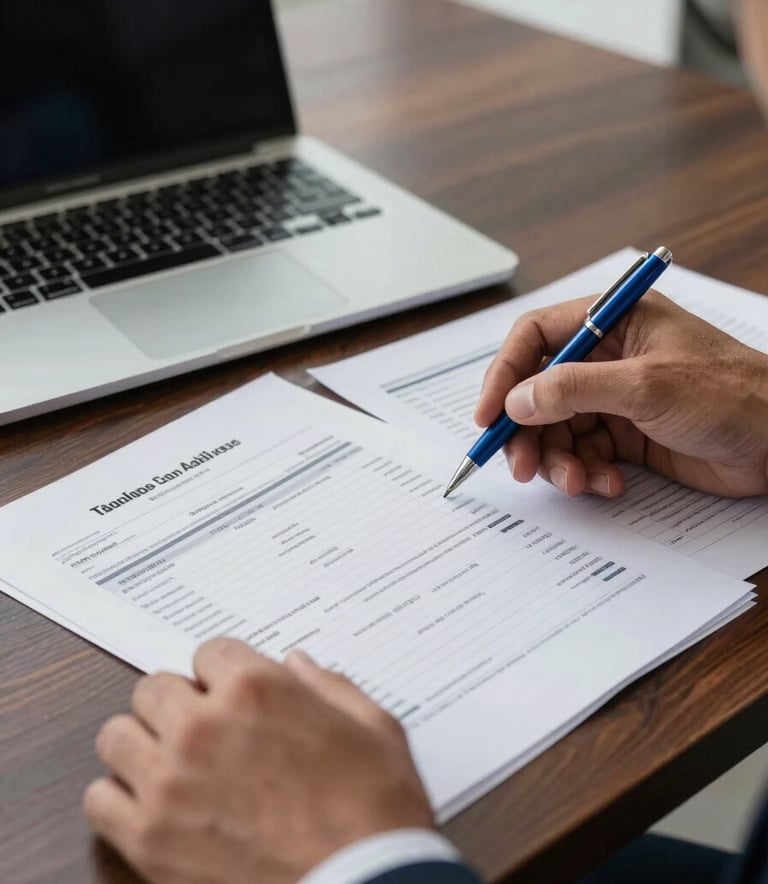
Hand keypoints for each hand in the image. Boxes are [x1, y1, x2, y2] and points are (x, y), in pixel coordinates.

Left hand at [84, 639, 432, 883]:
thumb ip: (330, 686)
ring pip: (117, 735)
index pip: (209, 651)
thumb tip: (297, 664)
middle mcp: (204, 726)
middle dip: (180, 702)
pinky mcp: (149, 840)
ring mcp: (170, 783)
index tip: (233, 695)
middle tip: (204, 728)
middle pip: (154, 687)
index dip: (224, 674)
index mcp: (258, 688)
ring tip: (175, 765)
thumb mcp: (376, 729)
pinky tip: (156, 807)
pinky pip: (99, 799)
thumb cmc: (375, 813)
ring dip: (144, 743)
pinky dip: (121, 798)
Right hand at [475, 291, 767, 497]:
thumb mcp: (646, 385)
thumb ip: (574, 389)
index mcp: (612, 322)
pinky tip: (611, 484)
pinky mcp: (627, 436)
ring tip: (577, 482)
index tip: (488, 415)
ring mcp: (616, 398)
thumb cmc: (731, 394)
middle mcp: (607, 357)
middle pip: (539, 392)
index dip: (505, 374)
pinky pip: (585, 455)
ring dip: (559, 461)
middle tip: (522, 467)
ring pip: (558, 430)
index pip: (535, 338)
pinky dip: (588, 474)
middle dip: (528, 432)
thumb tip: (516, 401)